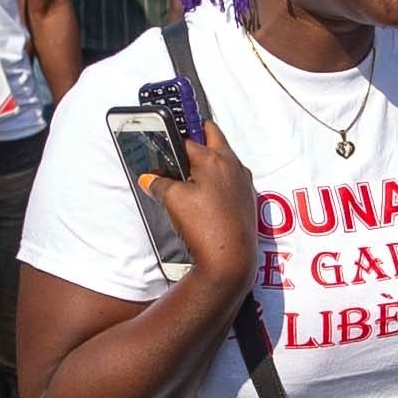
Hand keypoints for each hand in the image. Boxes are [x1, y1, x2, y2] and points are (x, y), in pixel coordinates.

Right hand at [156, 114, 259, 304]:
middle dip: (197, 138)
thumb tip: (149, 179)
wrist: (230, 259)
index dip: (171, 143)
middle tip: (180, 148)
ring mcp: (243, 181)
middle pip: (213, 138)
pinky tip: (204, 196)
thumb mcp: (172, 199)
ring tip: (188, 176)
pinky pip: (230, 178)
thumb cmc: (205, 225)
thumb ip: (159, 183)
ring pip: (224, 159)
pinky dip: (217, 179)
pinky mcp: (247, 198)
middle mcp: (233, 164)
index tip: (162, 147)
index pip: (188, 139)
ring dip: (208, 160)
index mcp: (215, 158)